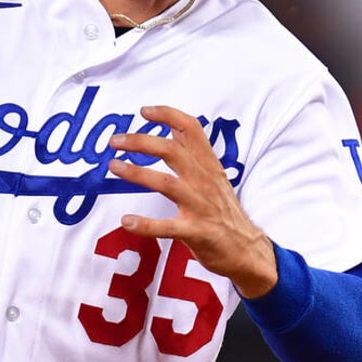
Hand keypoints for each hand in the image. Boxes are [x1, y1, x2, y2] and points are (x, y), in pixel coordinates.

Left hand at [109, 105, 277, 298]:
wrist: (246, 249)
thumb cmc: (224, 213)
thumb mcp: (214, 177)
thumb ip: (195, 154)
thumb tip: (173, 127)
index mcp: (209, 166)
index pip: (192, 129)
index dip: (168, 115)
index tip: (144, 111)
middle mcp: (205, 181)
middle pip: (173, 150)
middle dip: (142, 141)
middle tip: (116, 141)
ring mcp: (201, 206)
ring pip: (167, 183)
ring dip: (138, 173)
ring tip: (114, 166)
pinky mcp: (197, 232)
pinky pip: (168, 227)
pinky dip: (146, 224)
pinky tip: (126, 221)